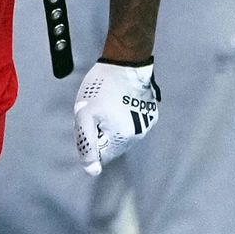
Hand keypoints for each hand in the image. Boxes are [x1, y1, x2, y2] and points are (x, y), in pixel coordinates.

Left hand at [73, 58, 159, 175]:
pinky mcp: (150, 113)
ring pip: (123, 134)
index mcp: (121, 139)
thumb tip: (92, 170)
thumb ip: (86, 144)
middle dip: (101, 131)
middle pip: (112, 145)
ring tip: (108, 102)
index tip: (90, 120)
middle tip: (97, 110)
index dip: (91, 138)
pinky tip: (119, 99)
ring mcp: (146, 124)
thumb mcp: (84, 115)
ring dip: (113, 124)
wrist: (125, 62)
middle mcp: (138, 136)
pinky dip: (124, 115)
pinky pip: (133, 122)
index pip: (101, 155)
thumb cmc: (102, 86)